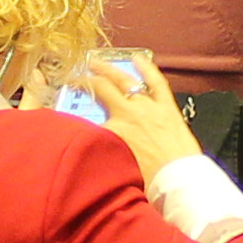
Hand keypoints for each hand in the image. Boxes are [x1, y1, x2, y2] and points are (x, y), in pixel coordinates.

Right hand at [66, 50, 202, 179]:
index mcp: (111, 131)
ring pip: (125, 80)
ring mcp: (148, 107)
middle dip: (85, 80)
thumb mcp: (114, 168)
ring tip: (96, 61)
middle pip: (101, 89)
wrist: (178, 183)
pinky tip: (138, 58)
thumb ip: (101, 151)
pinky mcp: (166, 108)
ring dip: (109, 69)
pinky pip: (155, 82)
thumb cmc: (147, 183)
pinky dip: (147, 68)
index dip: (72, 109)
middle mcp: (127, 114)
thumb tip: (89, 142)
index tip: (64, 106)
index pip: (85, 117)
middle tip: (75, 76)